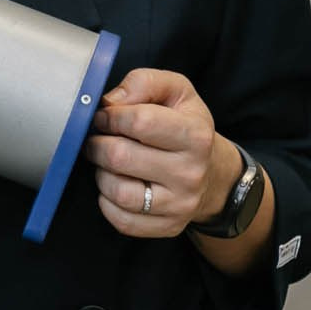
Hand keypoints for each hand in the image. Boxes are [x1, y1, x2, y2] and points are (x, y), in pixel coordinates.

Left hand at [83, 67, 231, 237]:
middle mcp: (191, 173)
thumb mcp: (177, 92)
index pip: (139, 121)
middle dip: (98, 145)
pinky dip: (108, 202)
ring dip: (101, 174)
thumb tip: (110, 100)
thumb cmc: (185, 126)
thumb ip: (144, 83)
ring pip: (118, 192)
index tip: (104, 116)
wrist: (212, 172)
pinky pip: (122, 220)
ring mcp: (180, 204)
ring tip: (108, 163)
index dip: (111, 116)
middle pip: (120, 157)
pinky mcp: (168, 227)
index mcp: (195, 135)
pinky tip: (115, 185)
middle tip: (98, 139)